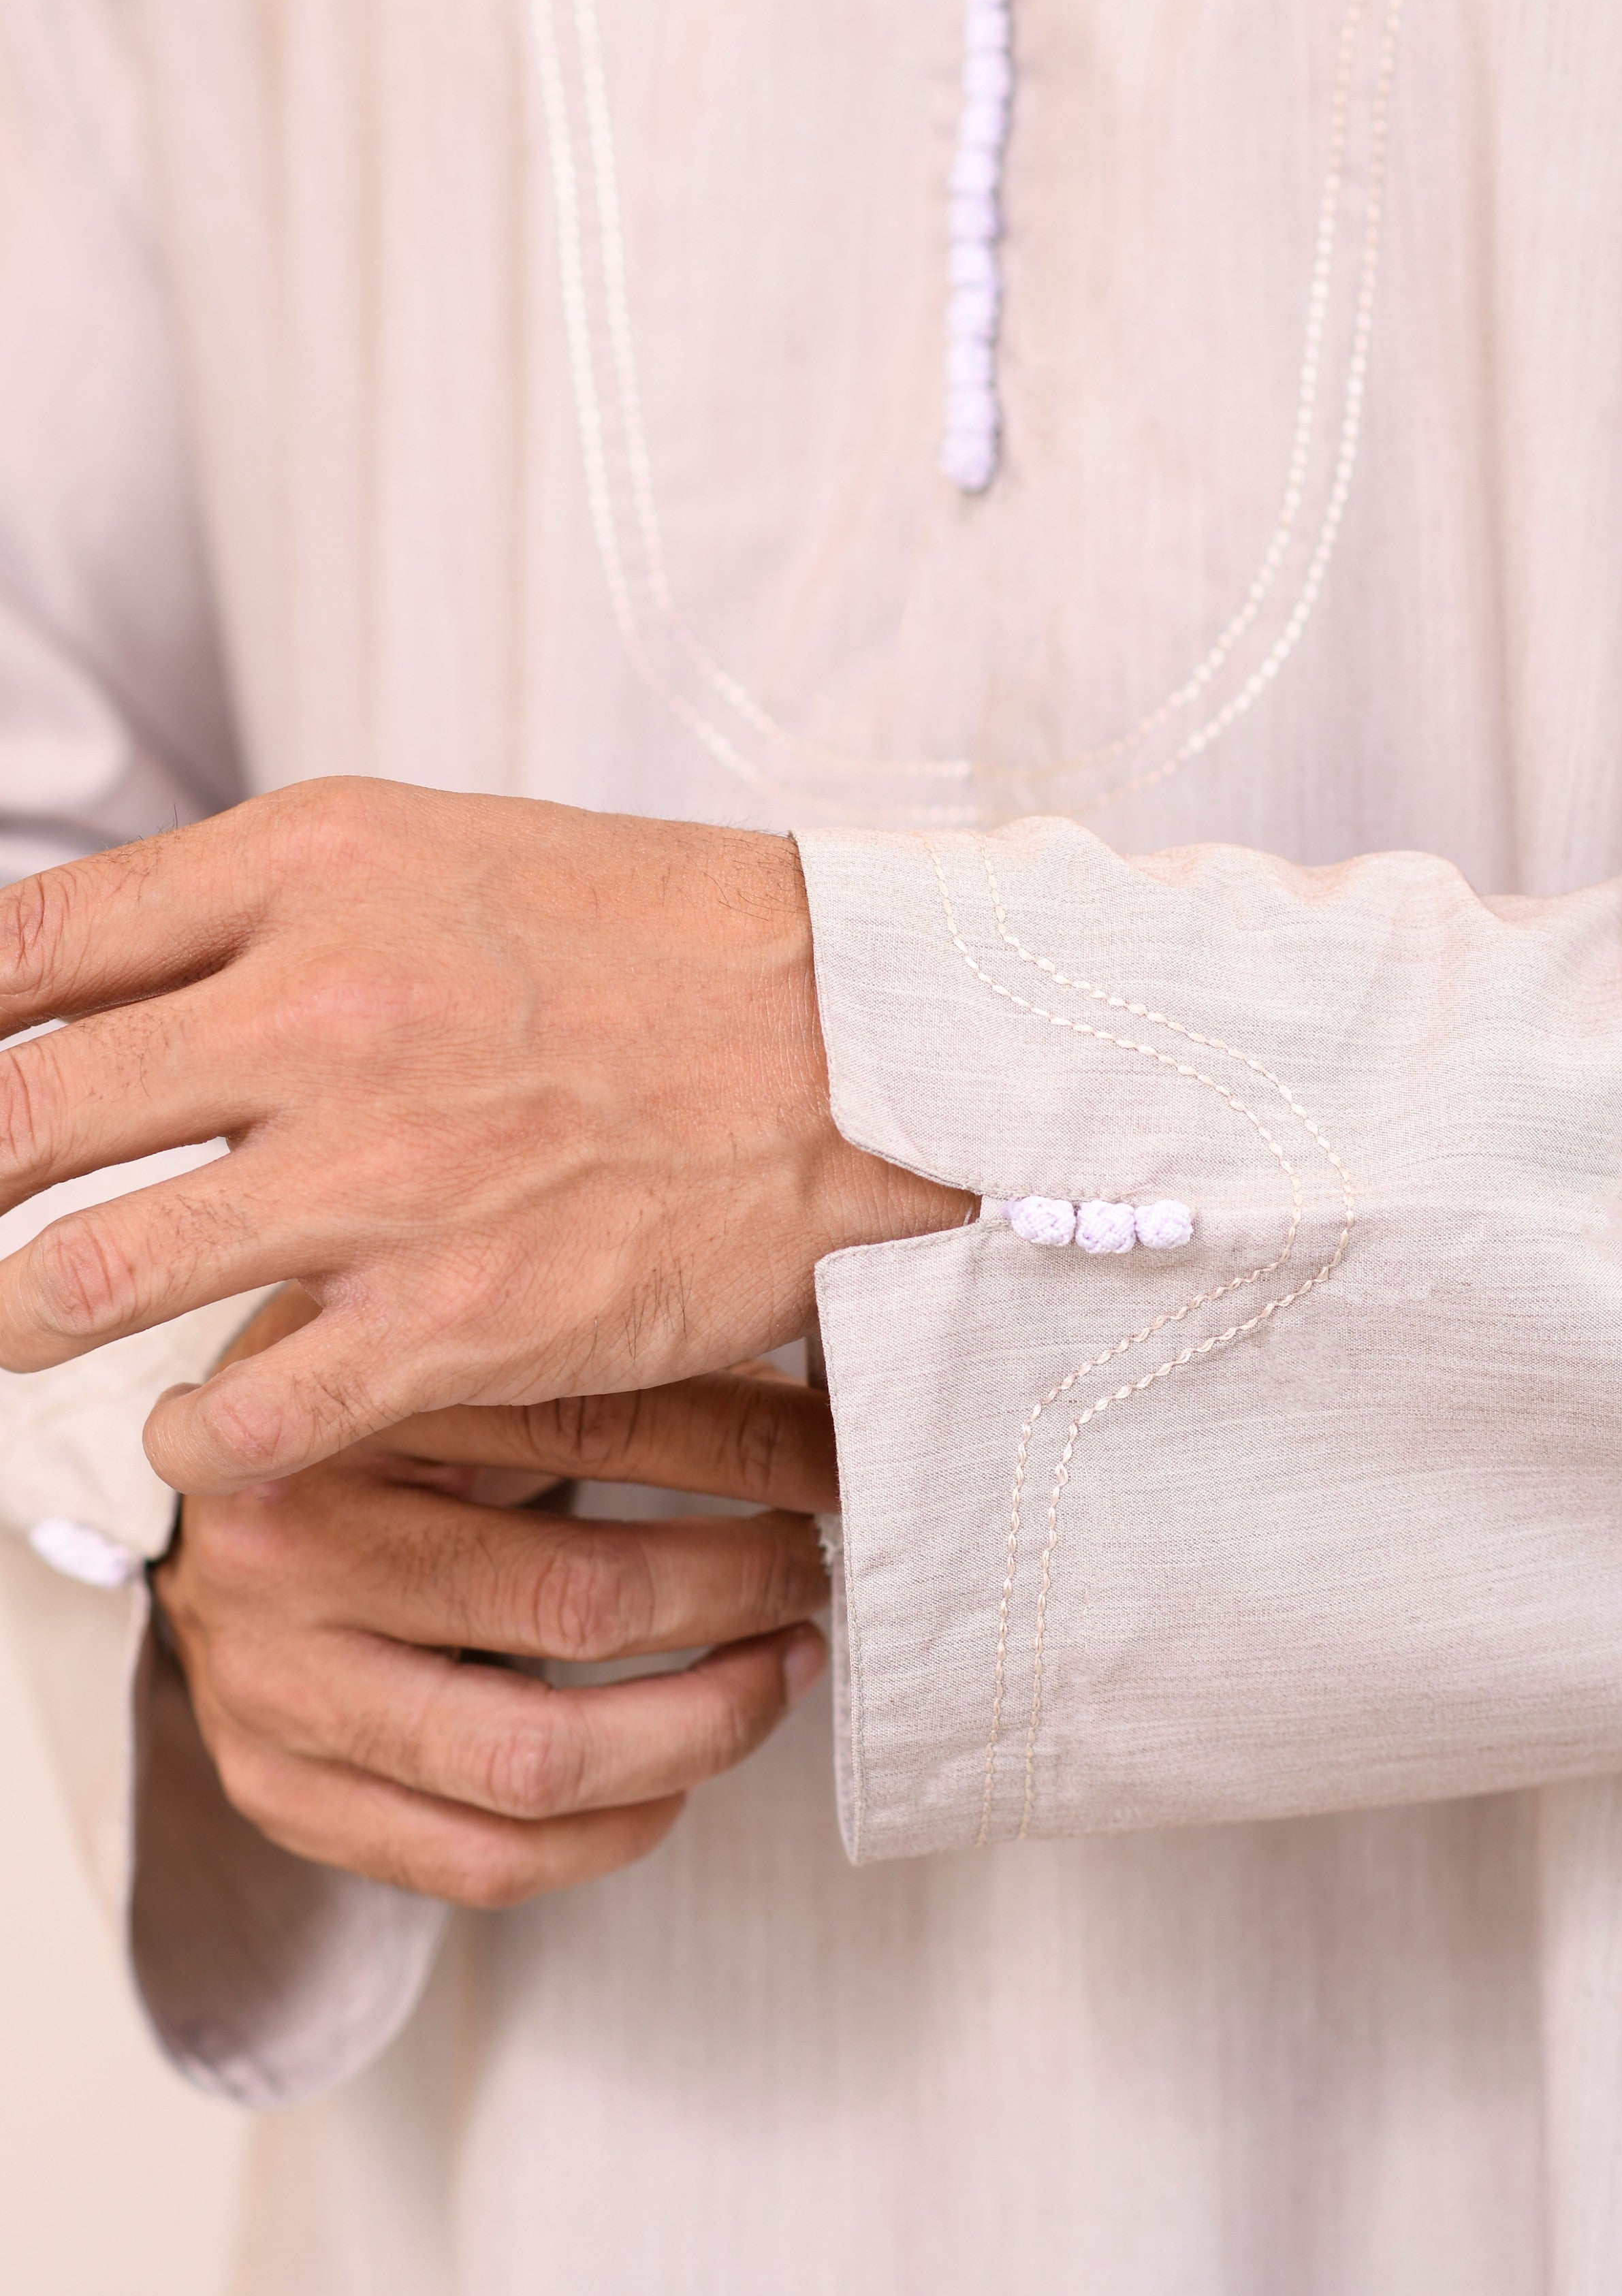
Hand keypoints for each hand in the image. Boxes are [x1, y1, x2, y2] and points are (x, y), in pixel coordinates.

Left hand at [0, 778, 968, 1491]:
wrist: (863, 1040)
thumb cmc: (662, 944)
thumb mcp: (438, 852)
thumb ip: (262, 911)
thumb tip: (100, 986)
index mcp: (311, 870)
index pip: (25, 942)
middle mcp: (321, 1012)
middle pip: (15, 1115)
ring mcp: (383, 1174)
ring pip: (87, 1279)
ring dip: (21, 1321)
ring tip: (22, 1331)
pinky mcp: (458, 1319)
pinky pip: (242, 1417)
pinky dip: (187, 1443)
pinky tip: (195, 1436)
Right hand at [151, 1286, 836, 1906]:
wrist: (223, 1507)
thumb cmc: (385, 1420)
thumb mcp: (478, 1352)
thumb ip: (620, 1356)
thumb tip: (831, 1390)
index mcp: (348, 1399)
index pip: (597, 1423)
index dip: (755, 1452)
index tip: (845, 1462)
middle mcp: (287, 1541)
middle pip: (575, 1601)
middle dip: (740, 1592)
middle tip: (815, 1572)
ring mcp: (272, 1681)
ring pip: (536, 1758)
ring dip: (701, 1728)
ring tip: (775, 1672)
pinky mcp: (278, 1788)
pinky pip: (482, 1861)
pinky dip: (615, 1831)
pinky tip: (679, 1774)